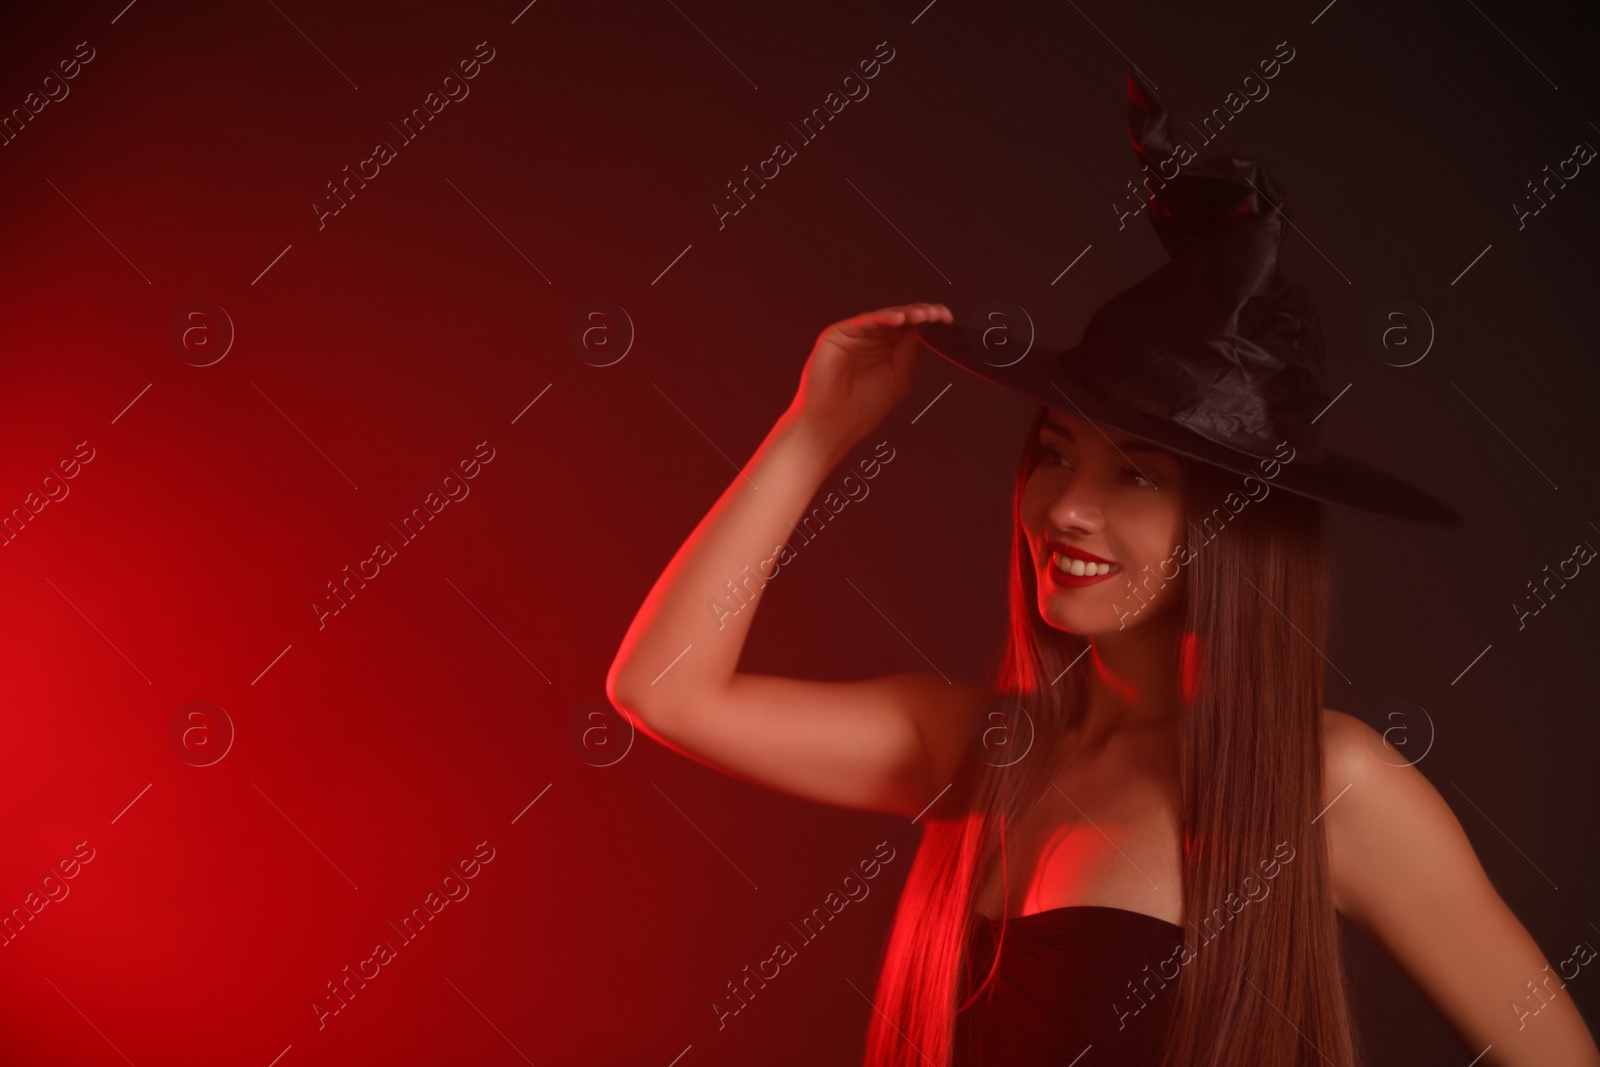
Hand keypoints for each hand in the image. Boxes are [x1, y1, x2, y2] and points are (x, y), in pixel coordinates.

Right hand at [787, 302, 951, 456]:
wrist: (834, 424)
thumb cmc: (863, 408)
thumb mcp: (899, 377)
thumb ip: (910, 351)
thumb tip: (926, 327)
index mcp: (889, 352)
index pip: (912, 330)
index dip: (929, 322)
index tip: (946, 319)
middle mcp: (873, 341)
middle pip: (900, 319)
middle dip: (920, 315)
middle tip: (937, 314)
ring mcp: (856, 336)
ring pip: (884, 317)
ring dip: (905, 314)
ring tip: (922, 315)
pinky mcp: (838, 335)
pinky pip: (862, 321)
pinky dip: (881, 318)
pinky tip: (898, 320)